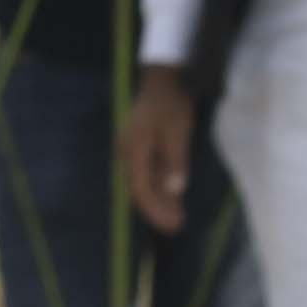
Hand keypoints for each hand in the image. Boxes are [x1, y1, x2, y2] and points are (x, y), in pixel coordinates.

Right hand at [119, 72, 198, 235]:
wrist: (163, 78)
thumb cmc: (171, 103)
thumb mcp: (178, 131)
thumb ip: (175, 161)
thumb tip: (175, 190)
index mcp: (134, 152)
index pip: (141, 190)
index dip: (155, 211)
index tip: (171, 226)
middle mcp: (128, 154)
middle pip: (140, 190)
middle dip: (157, 211)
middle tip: (175, 228)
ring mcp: (133, 150)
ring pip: (144, 183)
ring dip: (160, 201)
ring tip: (176, 218)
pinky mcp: (141, 146)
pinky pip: (148, 172)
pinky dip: (160, 186)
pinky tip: (172, 196)